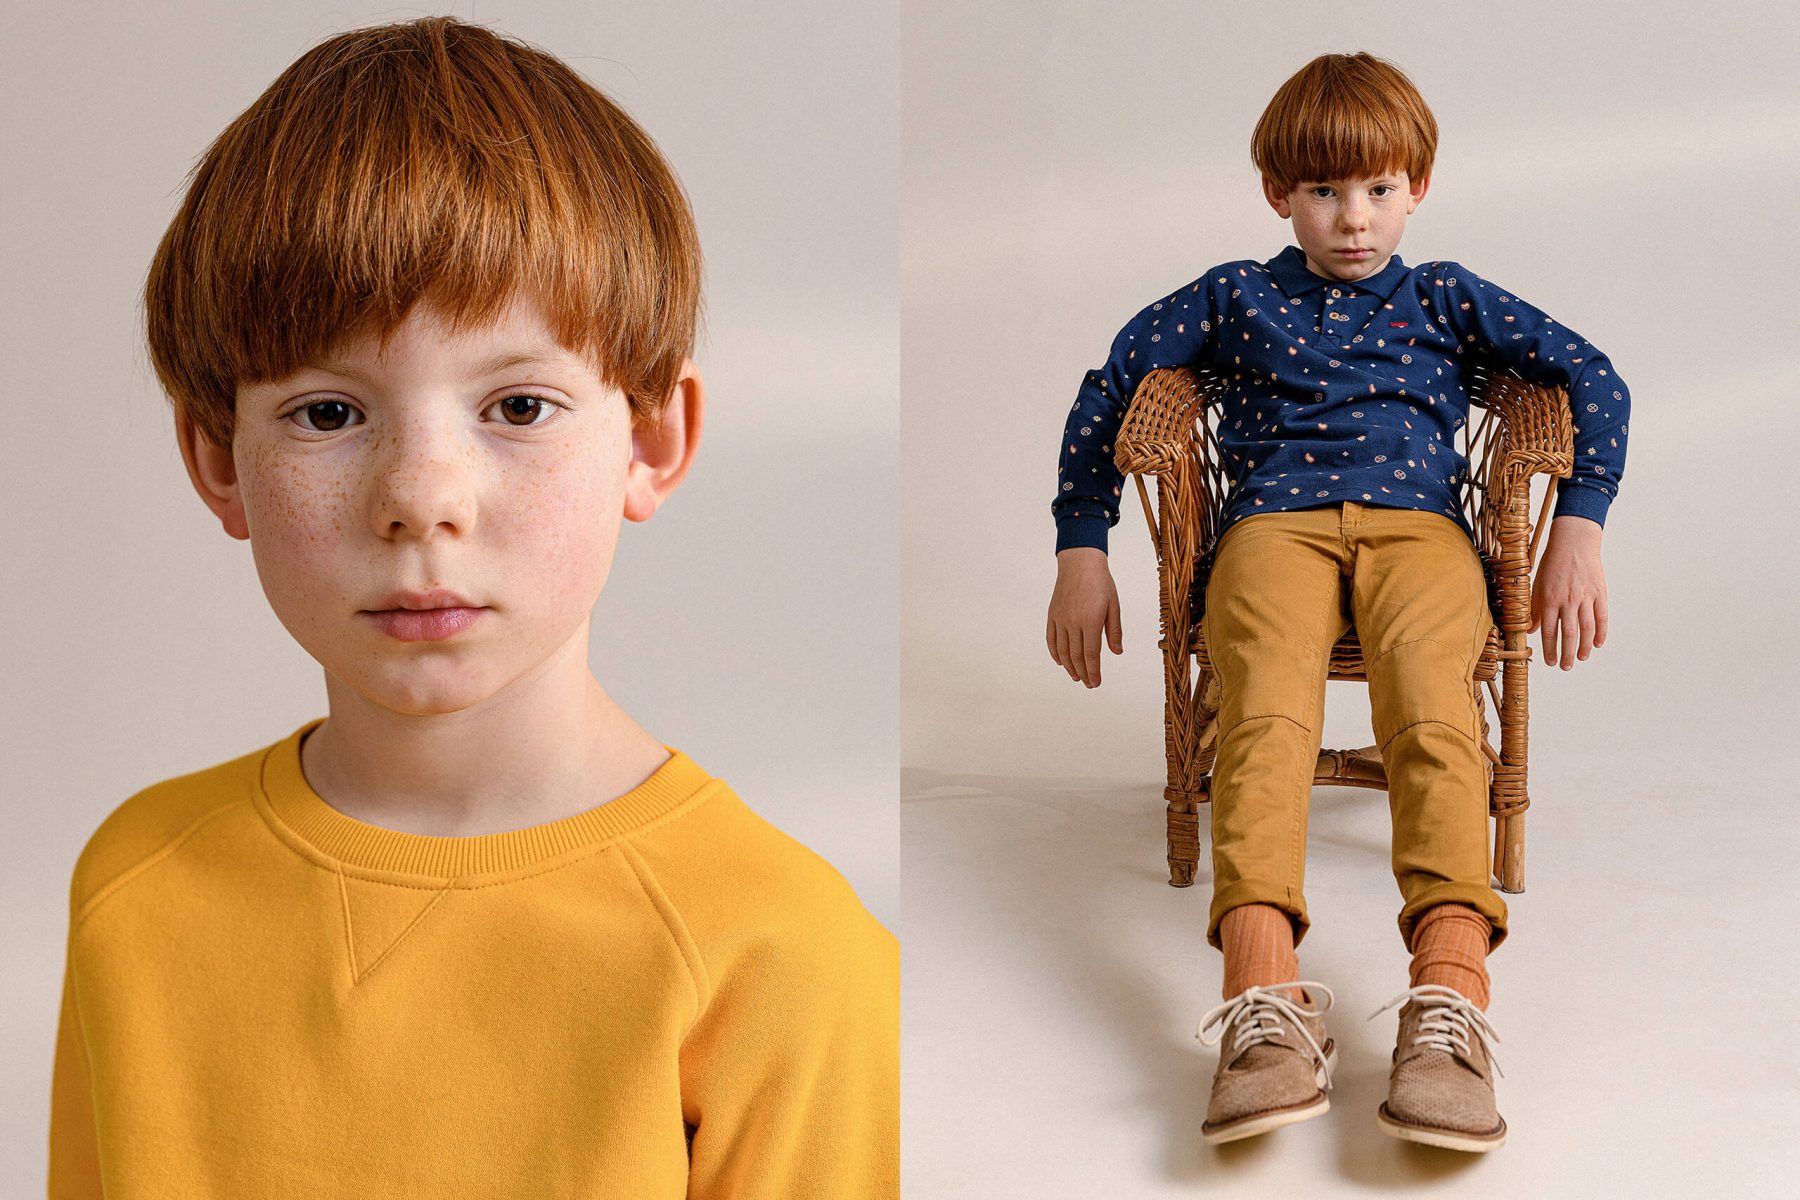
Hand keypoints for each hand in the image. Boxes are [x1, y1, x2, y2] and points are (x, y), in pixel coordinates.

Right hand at [1048, 547, 1121, 686]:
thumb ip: (1114, 630)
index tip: (1096, 682)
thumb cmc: (1100, 582)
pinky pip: (1051, 639)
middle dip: (1083, 673)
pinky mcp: (1053, 615)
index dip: (1094, 671)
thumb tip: (1117, 652)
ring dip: (1069, 667)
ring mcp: (1060, 619)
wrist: (1080, 563)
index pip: (1091, 654)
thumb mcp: (1114, 605)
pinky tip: (1061, 662)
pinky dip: (1055, 653)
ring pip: (1063, 651)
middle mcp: (1073, 623)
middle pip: (1077, 656)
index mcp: (1090, 621)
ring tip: (1076, 677)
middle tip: (1089, 684)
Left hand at [1529, 514, 1607, 669]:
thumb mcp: (1537, 584)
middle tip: (1566, 667)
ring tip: (1581, 658)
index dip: (1549, 649)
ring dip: (1584, 647)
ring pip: (1587, 628)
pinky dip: (1601, 632)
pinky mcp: (1600, 593)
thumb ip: (1534, 607)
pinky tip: (1597, 644)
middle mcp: (1568, 600)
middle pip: (1569, 634)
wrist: (1574, 542)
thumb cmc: (1552, 563)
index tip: (1550, 662)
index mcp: (1549, 599)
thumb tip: (1532, 629)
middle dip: (1567, 654)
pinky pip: (1602, 617)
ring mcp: (1586, 597)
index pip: (1549, 631)